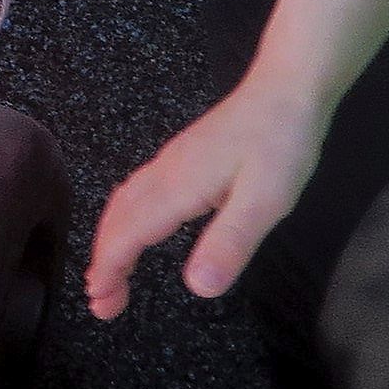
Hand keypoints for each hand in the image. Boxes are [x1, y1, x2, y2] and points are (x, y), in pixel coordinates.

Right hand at [83, 81, 322, 319]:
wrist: (288, 86)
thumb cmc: (281, 143)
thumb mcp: (266, 201)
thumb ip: (230, 242)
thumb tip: (197, 288)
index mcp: (178, 188)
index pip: (129, 234)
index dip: (110, 269)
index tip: (99, 302)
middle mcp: (165, 173)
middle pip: (117, 220)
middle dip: (103, 261)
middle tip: (100, 301)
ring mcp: (172, 161)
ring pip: (124, 203)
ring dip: (111, 240)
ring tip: (110, 273)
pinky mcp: (184, 156)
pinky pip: (137, 191)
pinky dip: (124, 219)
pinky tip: (137, 226)